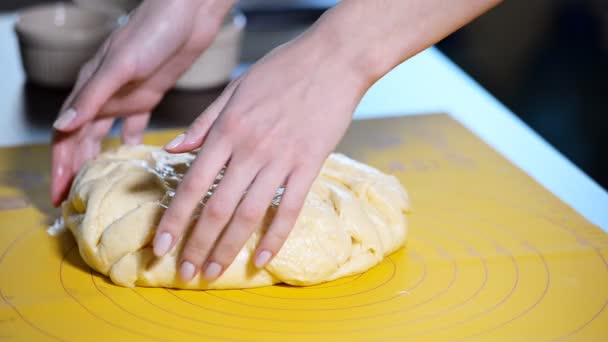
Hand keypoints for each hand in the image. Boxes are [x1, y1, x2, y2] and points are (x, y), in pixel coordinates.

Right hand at [51, 0, 234, 205]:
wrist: (187, 15)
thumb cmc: (152, 32)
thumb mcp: (121, 64)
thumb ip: (95, 95)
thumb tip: (65, 126)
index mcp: (90, 88)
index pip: (66, 134)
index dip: (61, 165)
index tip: (59, 195)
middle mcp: (104, 96)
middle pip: (82, 140)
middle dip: (76, 170)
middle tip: (75, 201)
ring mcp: (125, 97)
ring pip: (105, 136)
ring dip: (99, 160)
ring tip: (99, 188)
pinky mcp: (148, 96)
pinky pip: (133, 126)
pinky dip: (130, 145)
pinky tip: (133, 162)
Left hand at [151, 32, 369, 281]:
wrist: (333, 59)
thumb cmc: (282, 69)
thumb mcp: (234, 89)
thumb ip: (204, 123)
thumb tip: (173, 150)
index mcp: (228, 129)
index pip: (192, 183)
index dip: (174, 219)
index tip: (160, 245)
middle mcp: (250, 149)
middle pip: (217, 208)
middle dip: (196, 245)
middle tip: (184, 273)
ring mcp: (281, 159)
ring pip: (249, 214)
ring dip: (227, 248)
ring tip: (212, 273)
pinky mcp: (309, 165)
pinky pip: (289, 209)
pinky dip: (275, 237)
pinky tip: (261, 260)